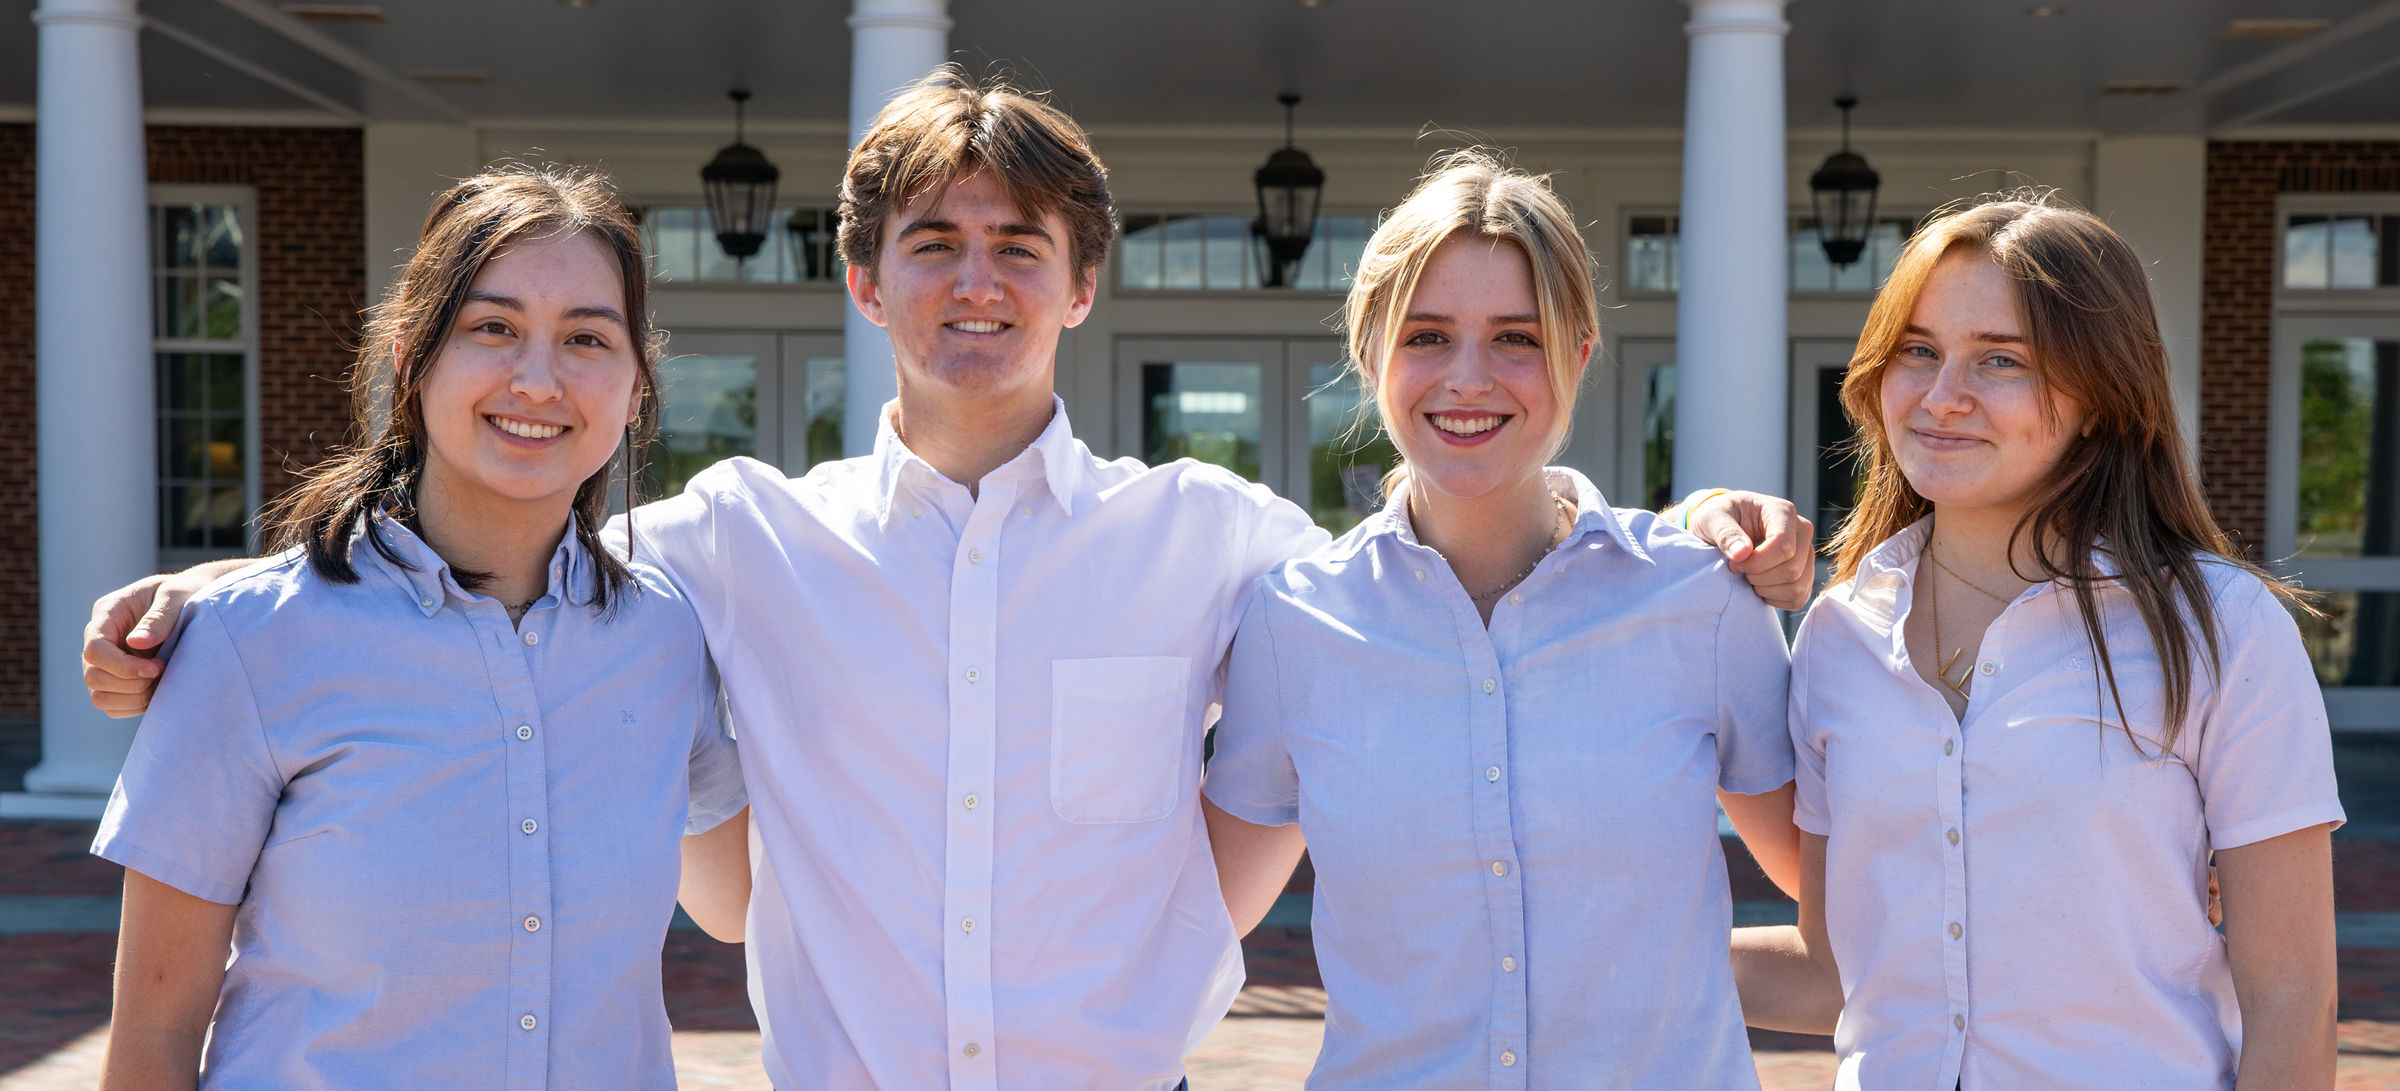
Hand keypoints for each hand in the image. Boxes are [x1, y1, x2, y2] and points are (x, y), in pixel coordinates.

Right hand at [82, 569, 210, 718]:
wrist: (199, 599)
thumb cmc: (187, 592)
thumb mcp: (176, 595)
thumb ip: (159, 617)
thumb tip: (136, 642)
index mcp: (109, 613)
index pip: (94, 649)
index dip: (122, 666)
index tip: (156, 667)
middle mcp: (102, 639)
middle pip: (93, 676)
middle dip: (130, 684)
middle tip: (164, 672)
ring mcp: (107, 661)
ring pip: (100, 696)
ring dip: (133, 698)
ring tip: (163, 683)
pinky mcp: (118, 679)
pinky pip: (114, 706)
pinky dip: (136, 706)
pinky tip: (160, 691)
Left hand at [1688, 491, 1816, 610]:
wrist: (1722, 526)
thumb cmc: (1718, 518)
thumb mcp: (1712, 518)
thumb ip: (1725, 533)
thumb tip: (1742, 553)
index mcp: (1783, 512)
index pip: (1784, 546)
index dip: (1757, 563)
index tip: (1733, 564)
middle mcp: (1801, 531)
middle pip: (1793, 568)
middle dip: (1760, 577)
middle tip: (1739, 570)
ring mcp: (1805, 553)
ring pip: (1798, 586)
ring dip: (1767, 590)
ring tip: (1748, 578)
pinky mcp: (1803, 573)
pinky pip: (1798, 598)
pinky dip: (1775, 600)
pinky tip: (1758, 587)